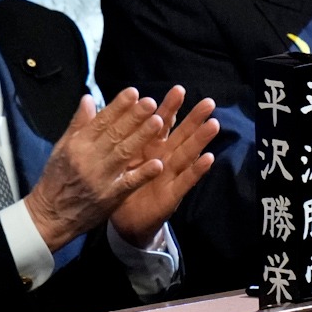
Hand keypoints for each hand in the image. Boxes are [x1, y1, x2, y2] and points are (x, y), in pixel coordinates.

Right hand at [21, 87, 167, 252]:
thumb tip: (88, 99)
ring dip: (141, 138)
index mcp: (77, 145)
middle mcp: (89, 159)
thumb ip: (78, 124)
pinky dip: (143, 174)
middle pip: (114, 134)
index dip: (117, 106)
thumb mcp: (61, 148)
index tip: (133, 92)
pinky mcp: (110, 197)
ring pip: (124, 154)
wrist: (51, 215)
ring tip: (158, 122)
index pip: (100, 121)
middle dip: (134, 117)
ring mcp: (101, 179)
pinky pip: (129, 183)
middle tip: (150, 102)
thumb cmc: (56, 179)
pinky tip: (157, 164)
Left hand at [109, 88, 218, 247]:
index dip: (169, 108)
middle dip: (194, 119)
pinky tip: (208, 158)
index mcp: (149, 148)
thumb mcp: (117, 158)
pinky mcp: (172, 195)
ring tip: (213, 124)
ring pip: (187, 154)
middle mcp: (163, 158)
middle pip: (181, 135)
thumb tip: (98, 106)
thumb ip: (115, 135)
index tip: (179, 89)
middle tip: (209, 102)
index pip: (161, 124)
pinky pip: (185, 181)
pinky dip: (196, 170)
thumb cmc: (121, 185)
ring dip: (200, 140)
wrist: (123, 221)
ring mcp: (170, 176)